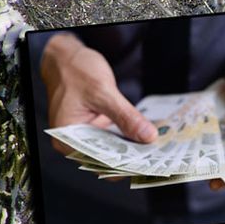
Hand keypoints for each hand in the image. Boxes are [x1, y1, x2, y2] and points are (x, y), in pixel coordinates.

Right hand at [41, 33, 157, 153]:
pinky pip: (114, 139)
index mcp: (67, 139)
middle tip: (157, 157)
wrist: (67, 57)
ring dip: (133, 149)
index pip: (98, 162)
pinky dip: (129, 138)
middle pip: (107, 159)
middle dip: (132, 158)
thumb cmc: (75, 71)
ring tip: (156, 150)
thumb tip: (148, 136)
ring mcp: (86, 137)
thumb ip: (126, 116)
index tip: (146, 164)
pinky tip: (146, 136)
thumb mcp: (103, 92)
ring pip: (113, 150)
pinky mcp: (96, 130)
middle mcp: (74, 143)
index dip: (123, 165)